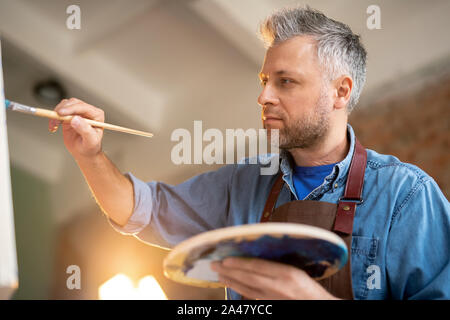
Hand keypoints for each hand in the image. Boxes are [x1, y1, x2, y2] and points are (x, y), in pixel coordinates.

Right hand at [49, 98, 104, 159]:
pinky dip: (54, 116)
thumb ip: (84, 130)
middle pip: (73, 103)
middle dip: (63, 109)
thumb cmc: (90, 147)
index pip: (83, 107)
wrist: (84, 152)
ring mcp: (78, 112)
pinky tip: (53, 126)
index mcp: (96, 115)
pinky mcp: (69, 116)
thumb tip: (75, 119)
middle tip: (55, 118)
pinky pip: (60, 111)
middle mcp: (88, 111)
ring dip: (57, 112)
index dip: (72, 108)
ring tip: (54, 124)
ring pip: (66, 105)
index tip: (61, 113)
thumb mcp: (90, 141)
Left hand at [210, 257, 339, 299]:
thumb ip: (277, 263)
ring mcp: (272, 298)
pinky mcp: (270, 305)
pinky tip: (232, 285)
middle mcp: (278, 287)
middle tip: (214, 265)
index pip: (258, 267)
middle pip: (248, 278)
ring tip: (218, 274)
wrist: (317, 306)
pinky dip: (239, 290)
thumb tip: (256, 253)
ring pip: (246, 289)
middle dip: (229, 271)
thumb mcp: (297, 270)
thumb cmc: (310, 288)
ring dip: (230, 281)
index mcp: (287, 274)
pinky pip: (251, 296)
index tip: (225, 258)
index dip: (240, 263)